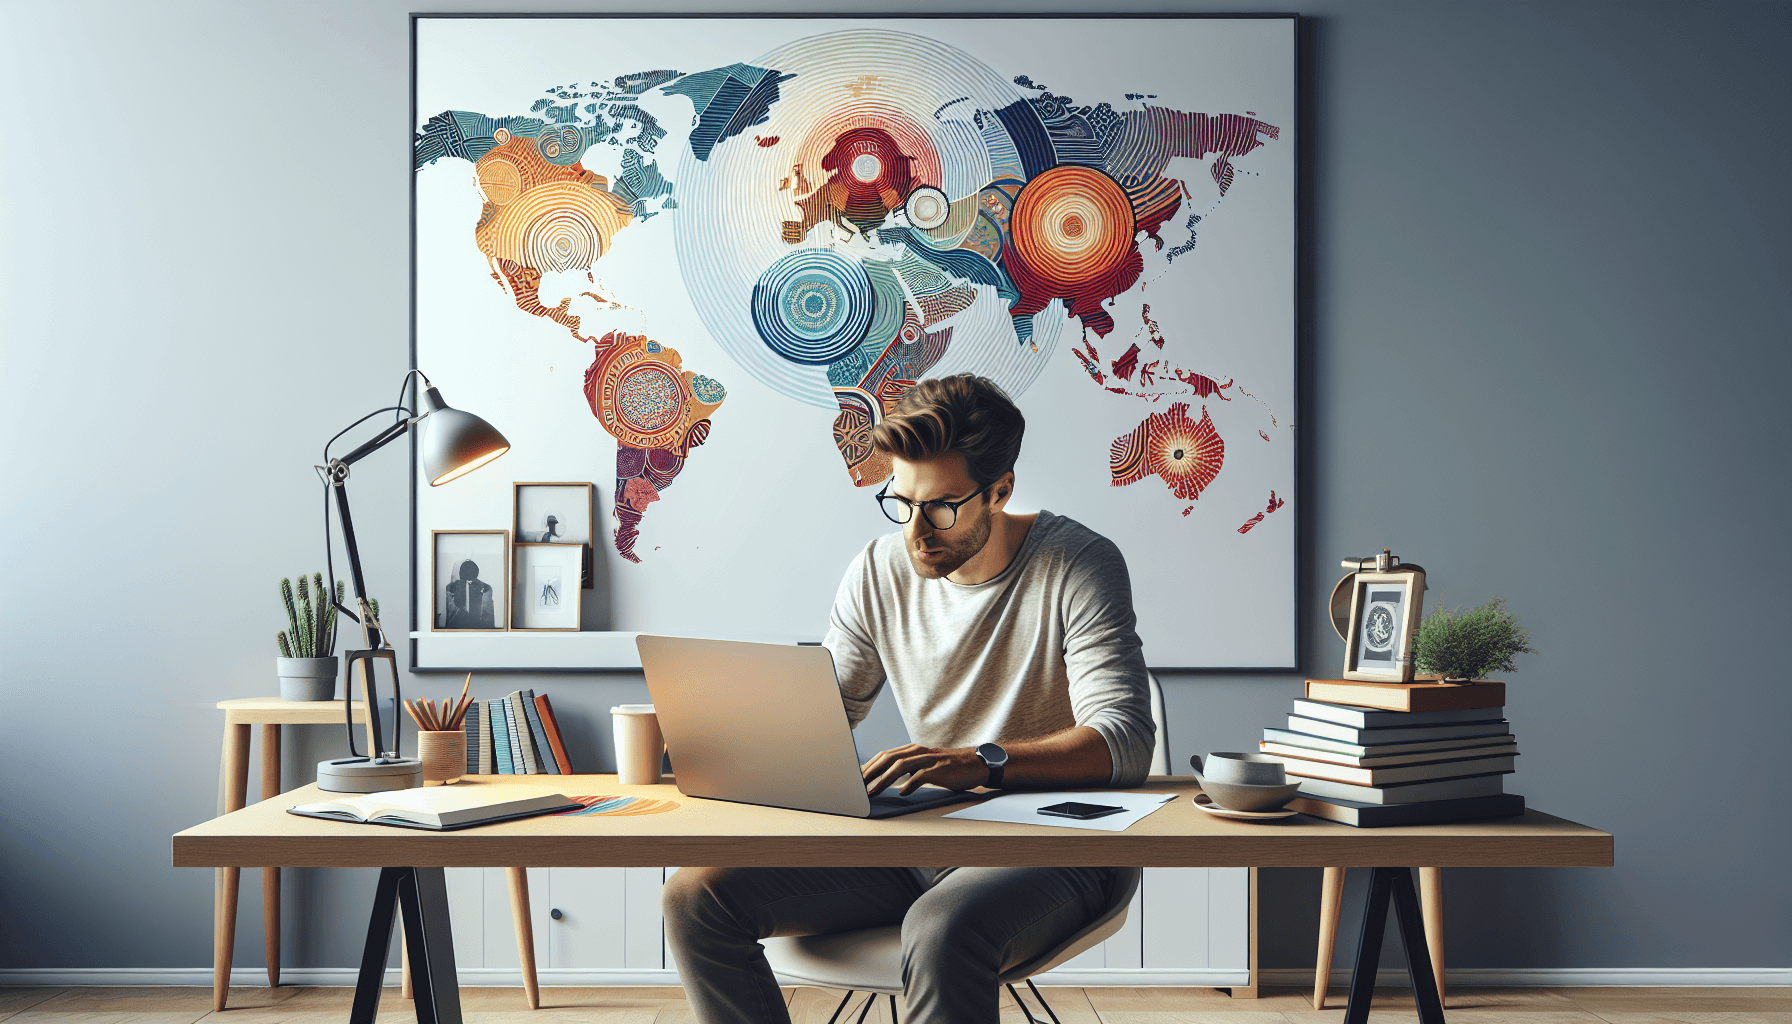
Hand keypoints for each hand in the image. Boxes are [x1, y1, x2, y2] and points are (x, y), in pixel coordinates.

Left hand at [861, 743, 987, 796]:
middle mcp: (918, 751)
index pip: (885, 756)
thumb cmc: (948, 768)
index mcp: (912, 750)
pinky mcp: (940, 770)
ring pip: (901, 766)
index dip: (869, 766)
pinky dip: (910, 784)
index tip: (855, 778)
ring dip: (884, 779)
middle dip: (870, 772)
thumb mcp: (924, 765)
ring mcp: (929, 760)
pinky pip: (922, 776)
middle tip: (857, 785)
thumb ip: (907, 769)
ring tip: (872, 791)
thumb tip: (886, 780)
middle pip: (888, 758)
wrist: (975, 764)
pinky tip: (902, 793)